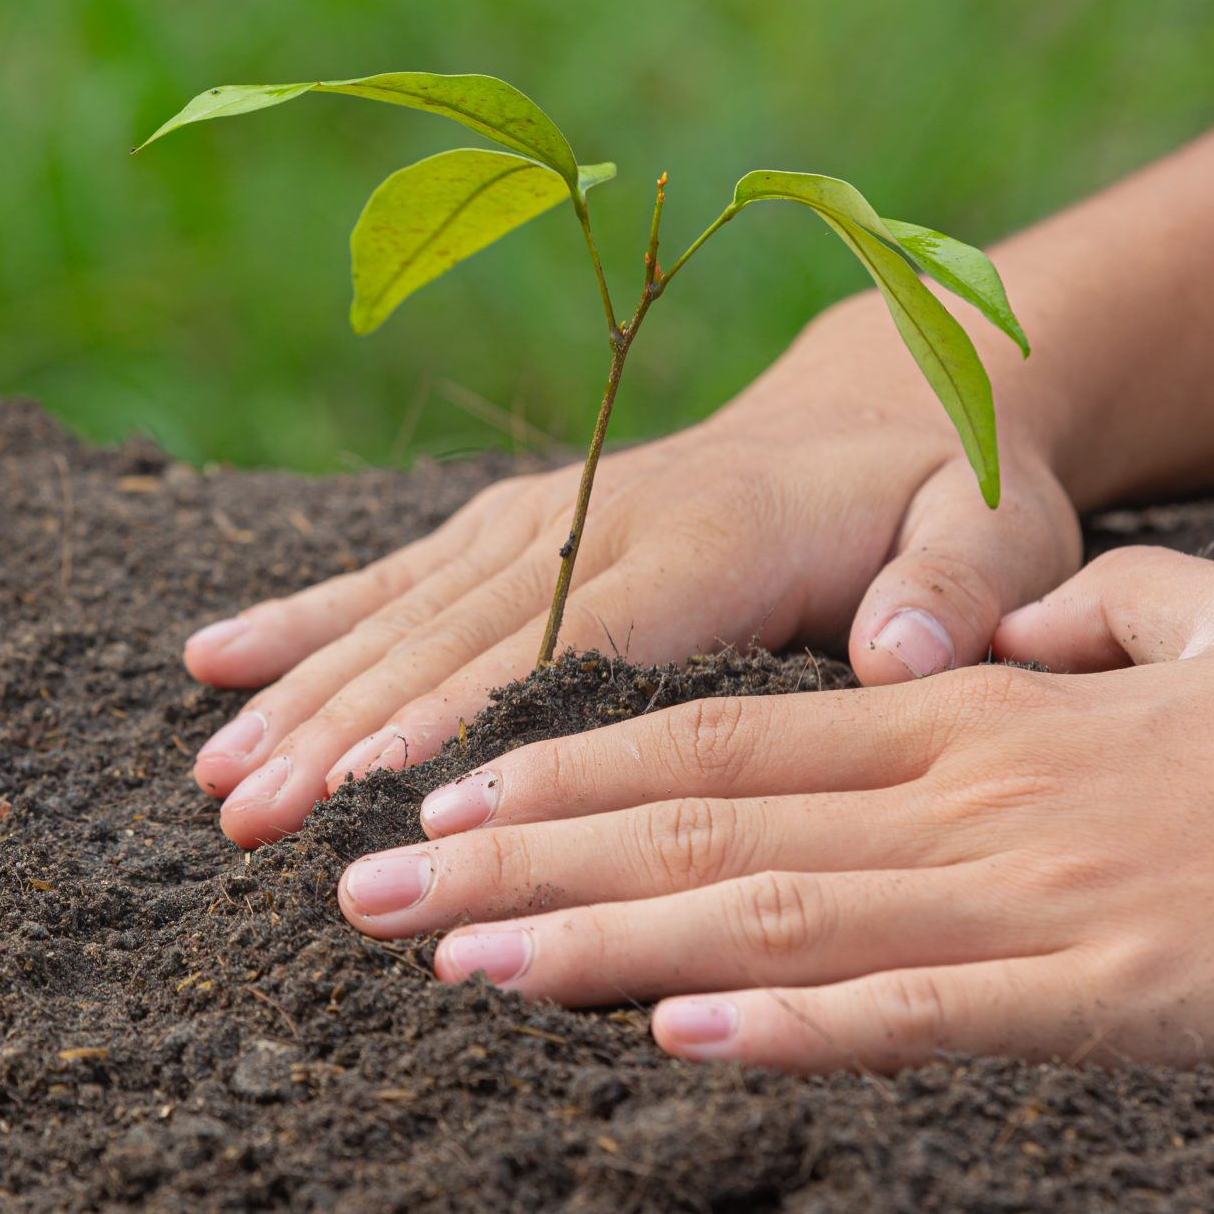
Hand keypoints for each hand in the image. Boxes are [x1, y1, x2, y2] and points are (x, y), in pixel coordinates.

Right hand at [185, 310, 1080, 847]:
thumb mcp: (1001, 526)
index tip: (377, 790)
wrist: (887, 393)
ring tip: (216, 782)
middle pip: (456, 637)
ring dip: (304, 693)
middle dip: (347, 730)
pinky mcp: (515, 523)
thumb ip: (962, 587)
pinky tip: (211, 661)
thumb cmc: (948, 490)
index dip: (471, 715)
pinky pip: (396, 572)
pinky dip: (304, 617)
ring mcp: (545, 514)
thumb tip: (902, 652)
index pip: (573, 642)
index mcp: (711, 540)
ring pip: (404, 612)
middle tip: (253, 820)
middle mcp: (604, 517)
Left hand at [332, 547, 1213, 1069]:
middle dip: (515, 852)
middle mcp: (957, 795)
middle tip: (360, 884)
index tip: (436, 786)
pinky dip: (792, 1023)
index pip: (716, 735)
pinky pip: (920, 1013)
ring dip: (594, 939)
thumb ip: (1086, 622)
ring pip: (766, 911)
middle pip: (695, 819)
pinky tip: (674, 1041)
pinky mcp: (1099, 990)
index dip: (564, 760)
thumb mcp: (1213, 629)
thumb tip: (1001, 637)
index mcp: (963, 718)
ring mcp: (1020, 893)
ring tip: (450, 958)